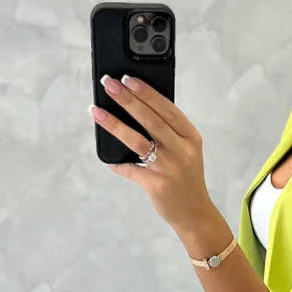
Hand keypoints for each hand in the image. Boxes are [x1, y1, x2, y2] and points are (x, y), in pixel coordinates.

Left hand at [89, 74, 212, 231]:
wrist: (194, 212)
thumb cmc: (186, 177)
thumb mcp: (186, 150)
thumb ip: (168, 132)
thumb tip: (136, 107)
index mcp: (191, 137)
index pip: (168, 109)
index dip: (147, 93)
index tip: (128, 79)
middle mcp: (182, 151)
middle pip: (151, 121)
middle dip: (128, 100)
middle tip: (109, 84)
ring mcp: (169, 169)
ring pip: (137, 141)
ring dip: (115, 124)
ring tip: (97, 111)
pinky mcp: (156, 185)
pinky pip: (130, 169)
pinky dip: (117, 162)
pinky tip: (107, 157)